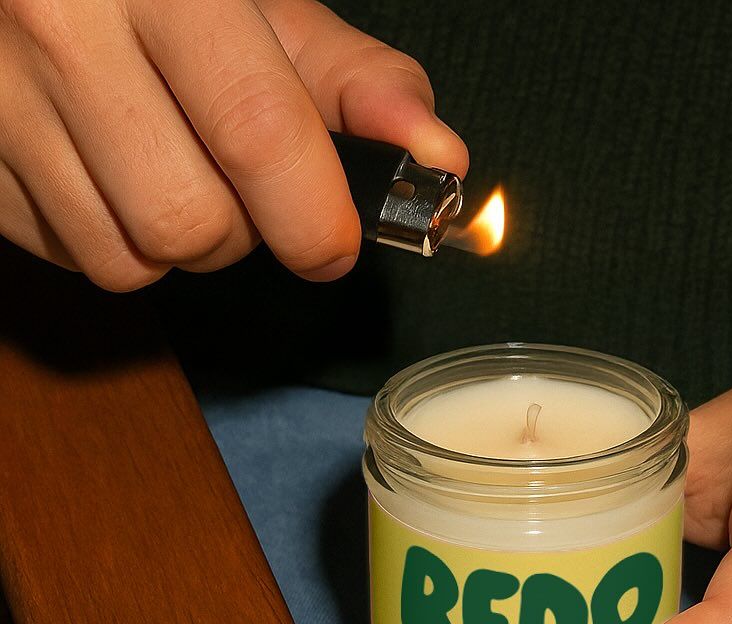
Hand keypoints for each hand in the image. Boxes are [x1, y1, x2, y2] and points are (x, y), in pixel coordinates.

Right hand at [0, 0, 466, 288]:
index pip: (257, 134)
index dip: (314, 217)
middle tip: (238, 186)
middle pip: (192, 223)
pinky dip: (113, 241)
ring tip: (169, 173)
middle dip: (243, 234)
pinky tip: (110, 178)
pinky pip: (69, 257)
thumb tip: (441, 158)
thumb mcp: (260, 9)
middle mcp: (61, 31)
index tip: (335, 245)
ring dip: (177, 246)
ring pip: (129, 260)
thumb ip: (353, 82)